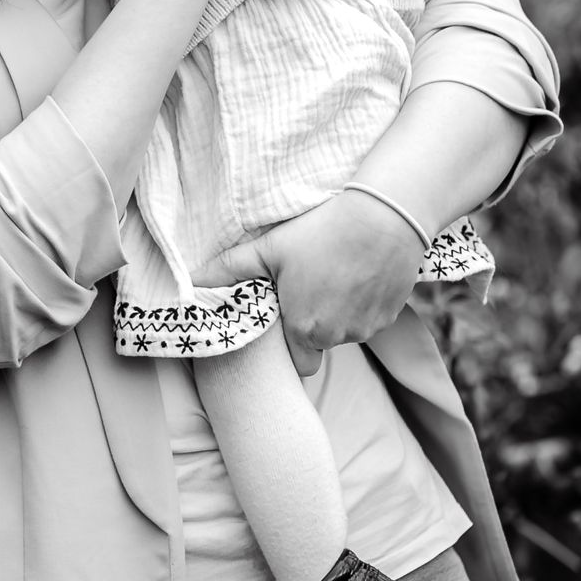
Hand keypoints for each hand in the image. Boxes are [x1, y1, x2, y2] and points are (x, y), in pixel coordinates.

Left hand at [203, 194, 421, 374]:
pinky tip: (356, 273)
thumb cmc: (322, 232)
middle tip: (307, 288)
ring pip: (345, 332)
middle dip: (311, 325)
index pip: (294, 363)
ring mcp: (367, 329)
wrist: (383, 217)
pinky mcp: (390, 316)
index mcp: (304, 329)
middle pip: (318, 345)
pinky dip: (361, 304)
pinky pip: (369, 319)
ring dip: (337, 314)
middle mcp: (337, 337)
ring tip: (333, 274)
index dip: (287, 343)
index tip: (285, 315)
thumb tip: (191, 281)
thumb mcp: (270, 248)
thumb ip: (229, 270)